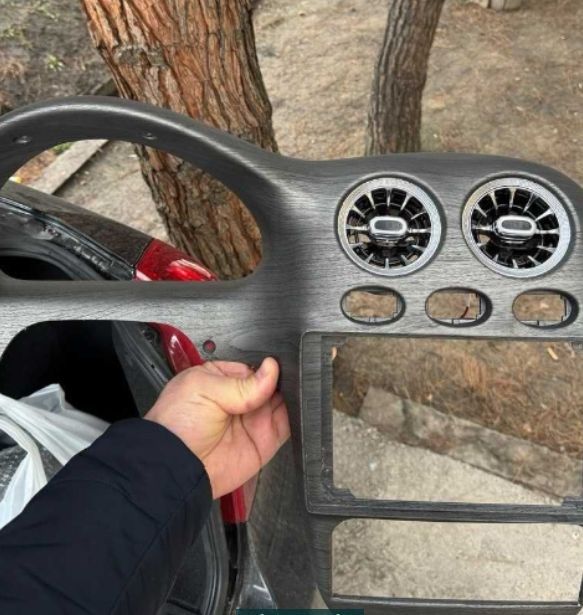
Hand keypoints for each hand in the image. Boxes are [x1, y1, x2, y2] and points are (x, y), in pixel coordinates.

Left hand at [145, 358, 289, 497]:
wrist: (177, 467)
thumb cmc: (176, 426)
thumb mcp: (205, 389)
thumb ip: (242, 383)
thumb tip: (271, 369)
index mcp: (221, 379)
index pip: (254, 367)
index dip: (267, 366)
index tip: (277, 366)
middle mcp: (239, 399)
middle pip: (272, 383)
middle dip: (282, 380)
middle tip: (287, 379)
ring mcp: (253, 419)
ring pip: (283, 401)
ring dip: (292, 396)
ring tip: (292, 393)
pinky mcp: (265, 440)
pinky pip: (288, 425)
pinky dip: (297, 417)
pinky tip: (296, 409)